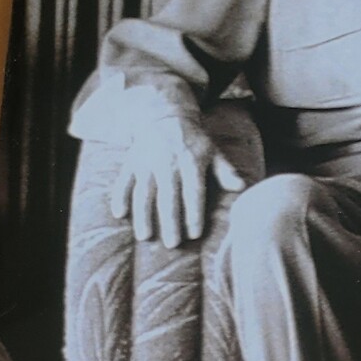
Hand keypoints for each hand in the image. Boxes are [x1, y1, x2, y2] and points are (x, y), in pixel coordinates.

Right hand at [108, 115, 246, 247]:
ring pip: (144, 193)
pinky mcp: (131, 163)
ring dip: (143, 215)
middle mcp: (167, 164)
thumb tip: (242, 187)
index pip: (193, 192)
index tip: (195, 233)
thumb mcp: (213, 152)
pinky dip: (119, 197)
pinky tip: (118, 214)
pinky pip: (123, 181)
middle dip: (170, 221)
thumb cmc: (194, 140)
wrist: (164, 116)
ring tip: (145, 236)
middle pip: (168, 197)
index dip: (194, 213)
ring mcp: (146, 164)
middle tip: (172, 244)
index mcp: (190, 163)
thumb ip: (226, 171)